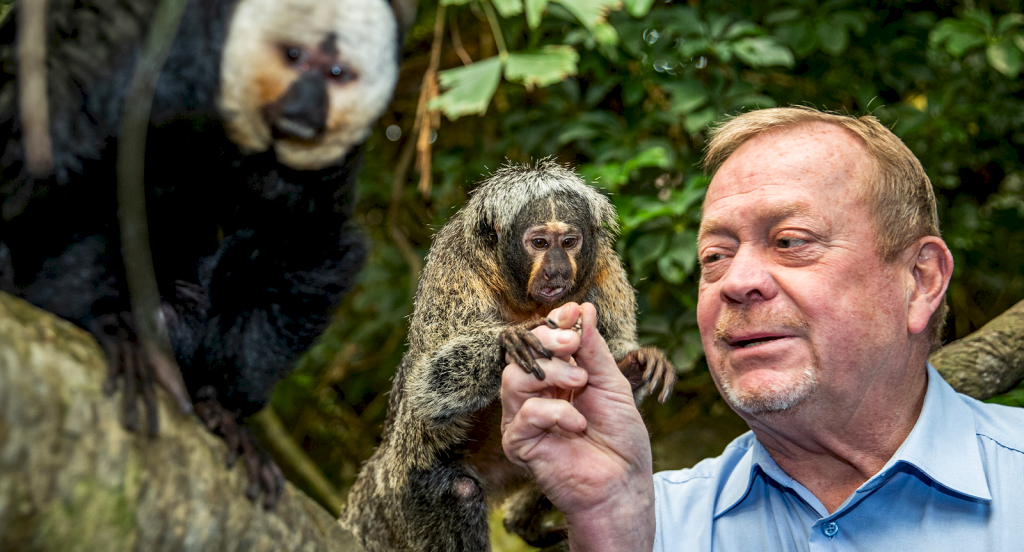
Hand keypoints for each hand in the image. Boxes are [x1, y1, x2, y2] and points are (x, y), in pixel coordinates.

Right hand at [501, 302, 654, 551]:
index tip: (573, 311)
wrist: (623, 483)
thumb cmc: (620, 439)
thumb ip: (594, 349)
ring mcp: (523, 418)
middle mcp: (535, 394)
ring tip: (581, 383)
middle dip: (547, 342)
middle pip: (521, 354)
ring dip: (551, 373)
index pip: (542, 342)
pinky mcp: (519, 443)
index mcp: (556, 378)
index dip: (553, 324)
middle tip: (573, 344)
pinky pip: (524, 413)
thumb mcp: (612, 384)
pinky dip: (554, 412)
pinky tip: (578, 424)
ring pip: (514, 377)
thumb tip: (584, 308)